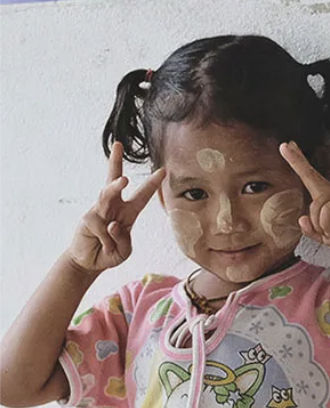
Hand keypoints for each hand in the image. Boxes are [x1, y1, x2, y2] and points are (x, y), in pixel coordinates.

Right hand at [66, 142, 164, 274]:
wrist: (90, 263)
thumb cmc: (109, 253)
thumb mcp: (124, 250)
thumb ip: (123, 239)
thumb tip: (113, 224)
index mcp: (128, 213)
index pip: (142, 195)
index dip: (152, 183)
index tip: (163, 170)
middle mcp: (113, 207)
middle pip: (114, 180)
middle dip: (115, 162)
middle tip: (118, 145)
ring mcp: (99, 211)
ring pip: (107, 194)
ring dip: (115, 186)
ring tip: (125, 180)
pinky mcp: (88, 219)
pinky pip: (102, 227)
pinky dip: (107, 240)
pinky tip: (105, 247)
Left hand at [279, 140, 329, 251]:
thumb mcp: (324, 236)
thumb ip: (311, 229)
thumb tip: (302, 219)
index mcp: (328, 196)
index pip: (310, 175)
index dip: (298, 161)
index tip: (289, 147)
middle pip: (309, 174)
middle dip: (296, 160)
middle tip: (285, 146)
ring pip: (315, 205)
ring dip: (319, 224)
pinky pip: (325, 211)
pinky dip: (325, 225)